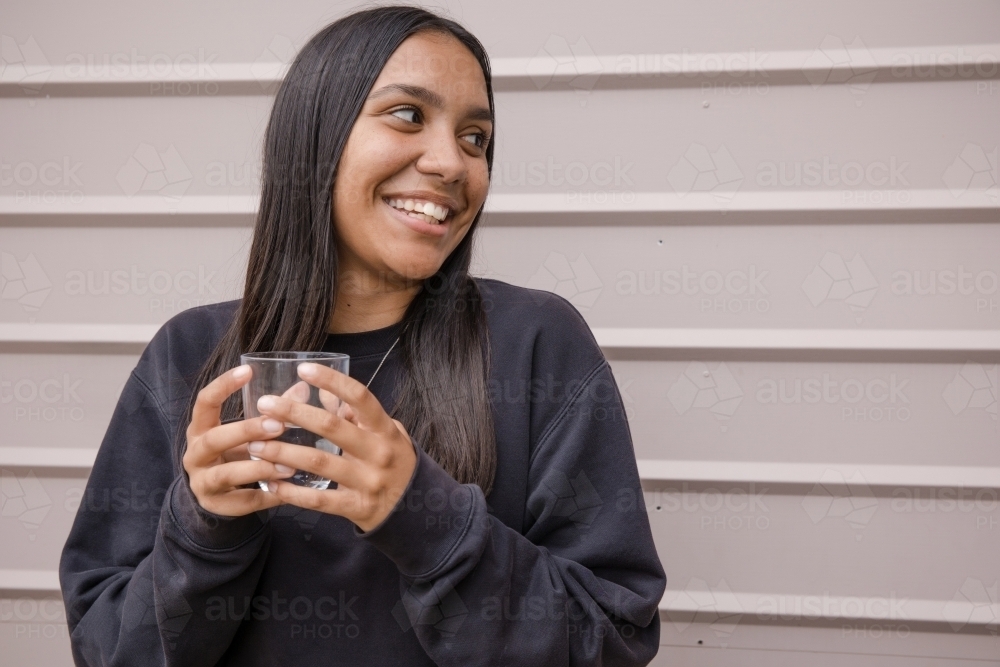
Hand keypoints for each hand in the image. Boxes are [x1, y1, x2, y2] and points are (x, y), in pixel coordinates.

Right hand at [182, 365, 296, 515]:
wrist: (215, 494)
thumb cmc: (234, 452)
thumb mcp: (246, 432)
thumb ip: (271, 412)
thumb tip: (303, 388)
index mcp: (200, 428)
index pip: (204, 401)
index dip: (223, 386)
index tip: (248, 371)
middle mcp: (195, 454)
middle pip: (214, 440)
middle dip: (246, 432)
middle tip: (278, 426)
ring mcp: (202, 481)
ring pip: (225, 475)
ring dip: (258, 468)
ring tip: (288, 466)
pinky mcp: (216, 505)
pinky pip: (242, 501)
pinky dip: (267, 496)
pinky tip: (288, 491)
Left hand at [247, 362, 417, 531]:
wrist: (416, 512)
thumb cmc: (395, 465)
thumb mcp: (386, 435)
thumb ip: (359, 417)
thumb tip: (327, 396)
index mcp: (385, 430)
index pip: (360, 397)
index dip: (332, 380)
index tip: (303, 369)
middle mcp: (377, 453)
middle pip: (331, 427)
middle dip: (294, 413)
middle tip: (264, 405)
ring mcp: (367, 481)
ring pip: (318, 463)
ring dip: (282, 452)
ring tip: (255, 445)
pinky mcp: (356, 508)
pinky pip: (318, 500)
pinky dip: (291, 493)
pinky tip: (271, 485)